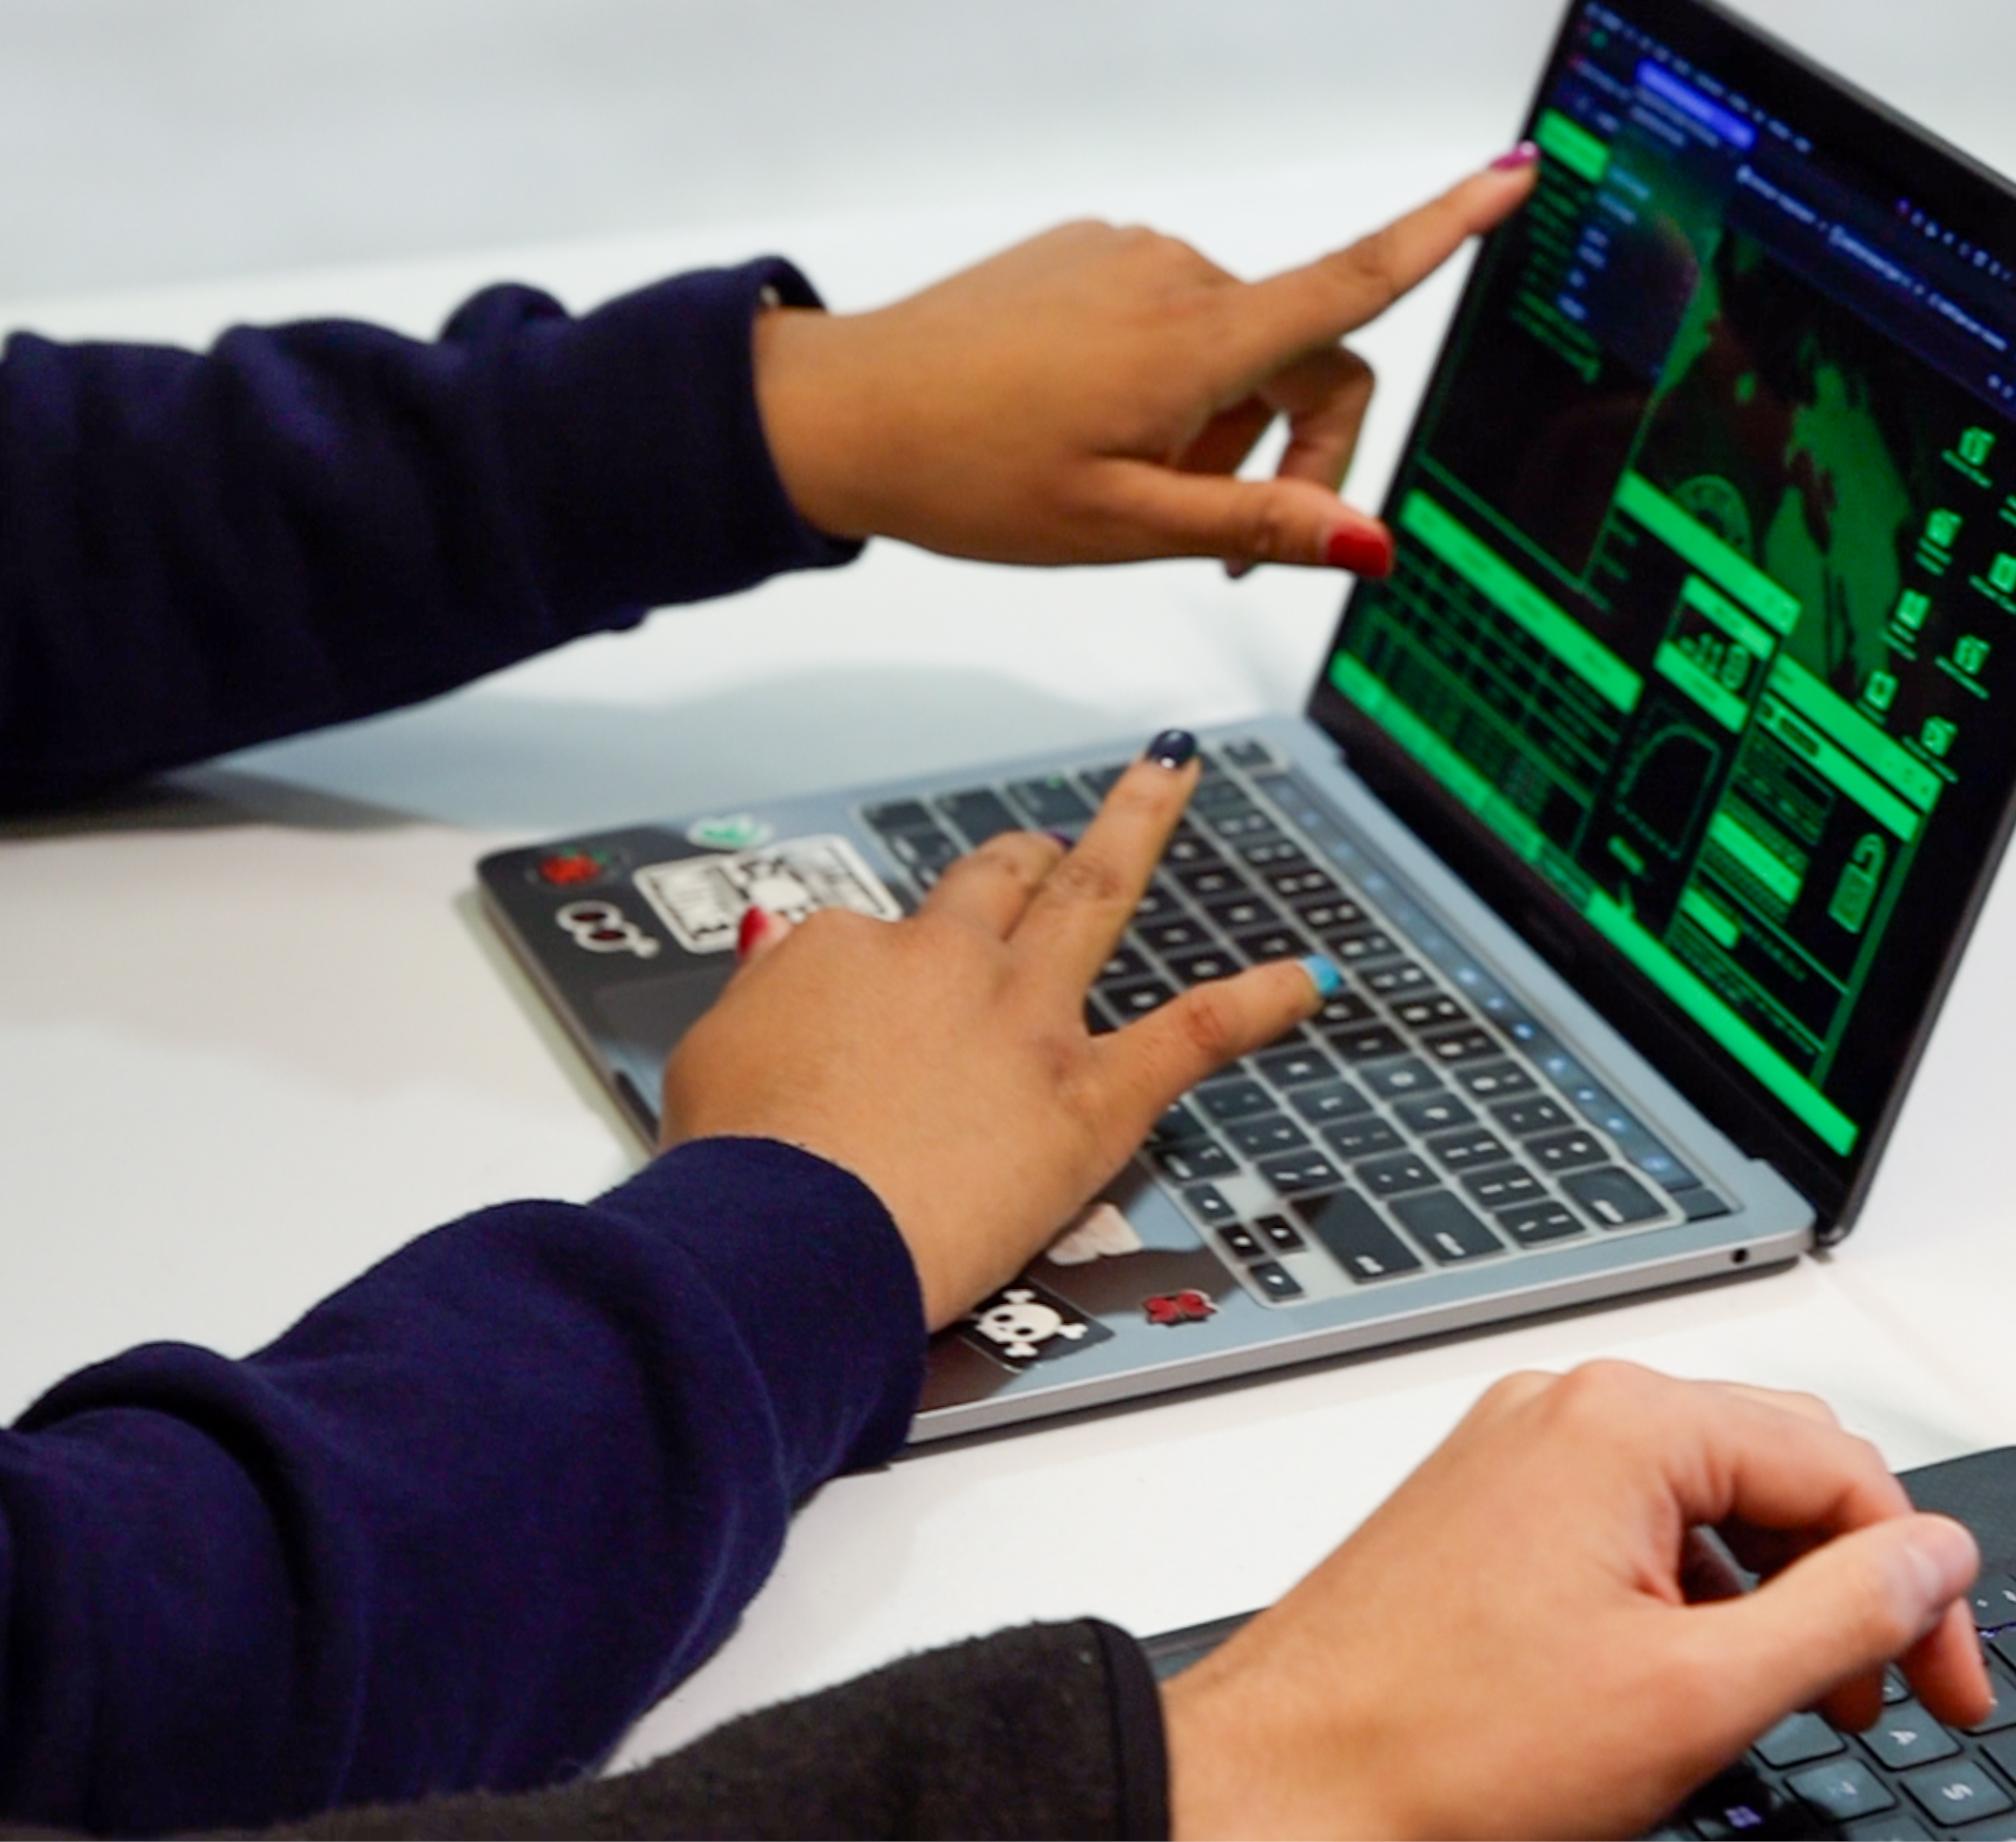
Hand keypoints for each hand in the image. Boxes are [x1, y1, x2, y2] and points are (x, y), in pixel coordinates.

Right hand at [657, 733, 1328, 1328]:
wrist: (788, 1237)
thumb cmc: (739, 1171)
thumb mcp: (709, 1058)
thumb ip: (764, 991)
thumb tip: (779, 938)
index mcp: (847, 952)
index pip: (874, 937)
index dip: (877, 973)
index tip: (874, 1015)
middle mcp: (946, 963)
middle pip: (993, 883)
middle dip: (1020, 859)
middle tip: (1040, 848)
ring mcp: (1026, 1022)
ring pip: (1092, 900)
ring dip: (1137, 826)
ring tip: (1167, 777)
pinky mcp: (1091, 1097)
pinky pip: (1194, 1033)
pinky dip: (1259, 1003)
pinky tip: (1306, 981)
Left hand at [751, 152, 1538, 574]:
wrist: (842, 413)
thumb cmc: (970, 476)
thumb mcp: (1126, 530)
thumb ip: (1259, 529)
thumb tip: (1375, 543)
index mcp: (1198, 341)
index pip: (1355, 283)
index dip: (1447, 228)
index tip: (1519, 174)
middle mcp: (1178, 275)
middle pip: (1303, 356)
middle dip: (1287, 454)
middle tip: (1218, 552)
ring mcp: (1131, 255)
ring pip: (1233, 350)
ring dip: (1215, 427)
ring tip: (1126, 487)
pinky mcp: (1092, 254)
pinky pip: (1172, 322)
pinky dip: (1165, 387)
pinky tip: (1090, 434)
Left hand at [1160, 1363, 1992, 1838]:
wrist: (1270, 1797)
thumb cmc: (1436, 1752)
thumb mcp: (1693, 1698)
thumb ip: (1843, 1617)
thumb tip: (1936, 1559)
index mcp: (1624, 1424)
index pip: (1843, 1469)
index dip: (1921, 1588)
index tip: (1951, 1683)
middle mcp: (1563, 1413)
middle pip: (1779, 1469)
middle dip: (1851, 1586)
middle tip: (1892, 1698)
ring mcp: (1514, 1458)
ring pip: (1704, 1503)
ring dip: (1771, 1600)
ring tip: (1791, 1706)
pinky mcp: (1481, 1513)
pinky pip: (1626, 1527)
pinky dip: (1687, 1601)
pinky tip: (1689, 1687)